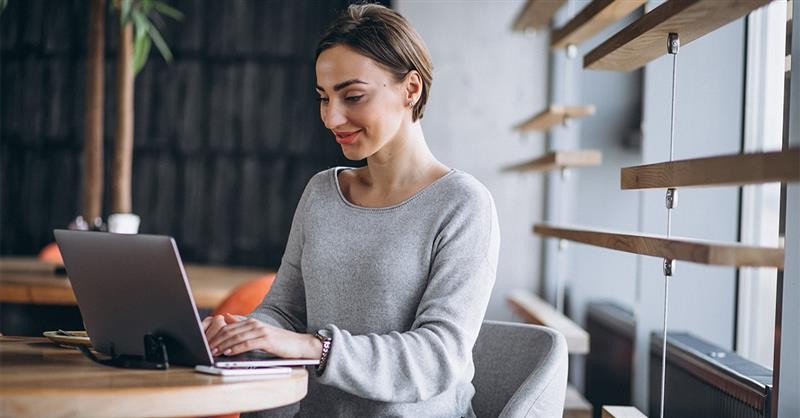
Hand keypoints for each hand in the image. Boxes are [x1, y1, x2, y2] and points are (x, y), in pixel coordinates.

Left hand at [202, 313, 321, 358]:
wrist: (299, 344)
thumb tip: (226, 317)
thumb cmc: (279, 341)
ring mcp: (261, 331)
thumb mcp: (259, 332)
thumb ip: (243, 325)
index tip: (206, 343)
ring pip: (236, 337)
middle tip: (206, 349)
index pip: (228, 327)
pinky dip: (236, 348)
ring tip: (213, 352)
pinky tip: (228, 352)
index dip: (215, 334)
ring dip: (223, 345)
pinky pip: (247, 344)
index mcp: (251, 322)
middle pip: (229, 331)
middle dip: (216, 340)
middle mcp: (255, 324)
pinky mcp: (266, 339)